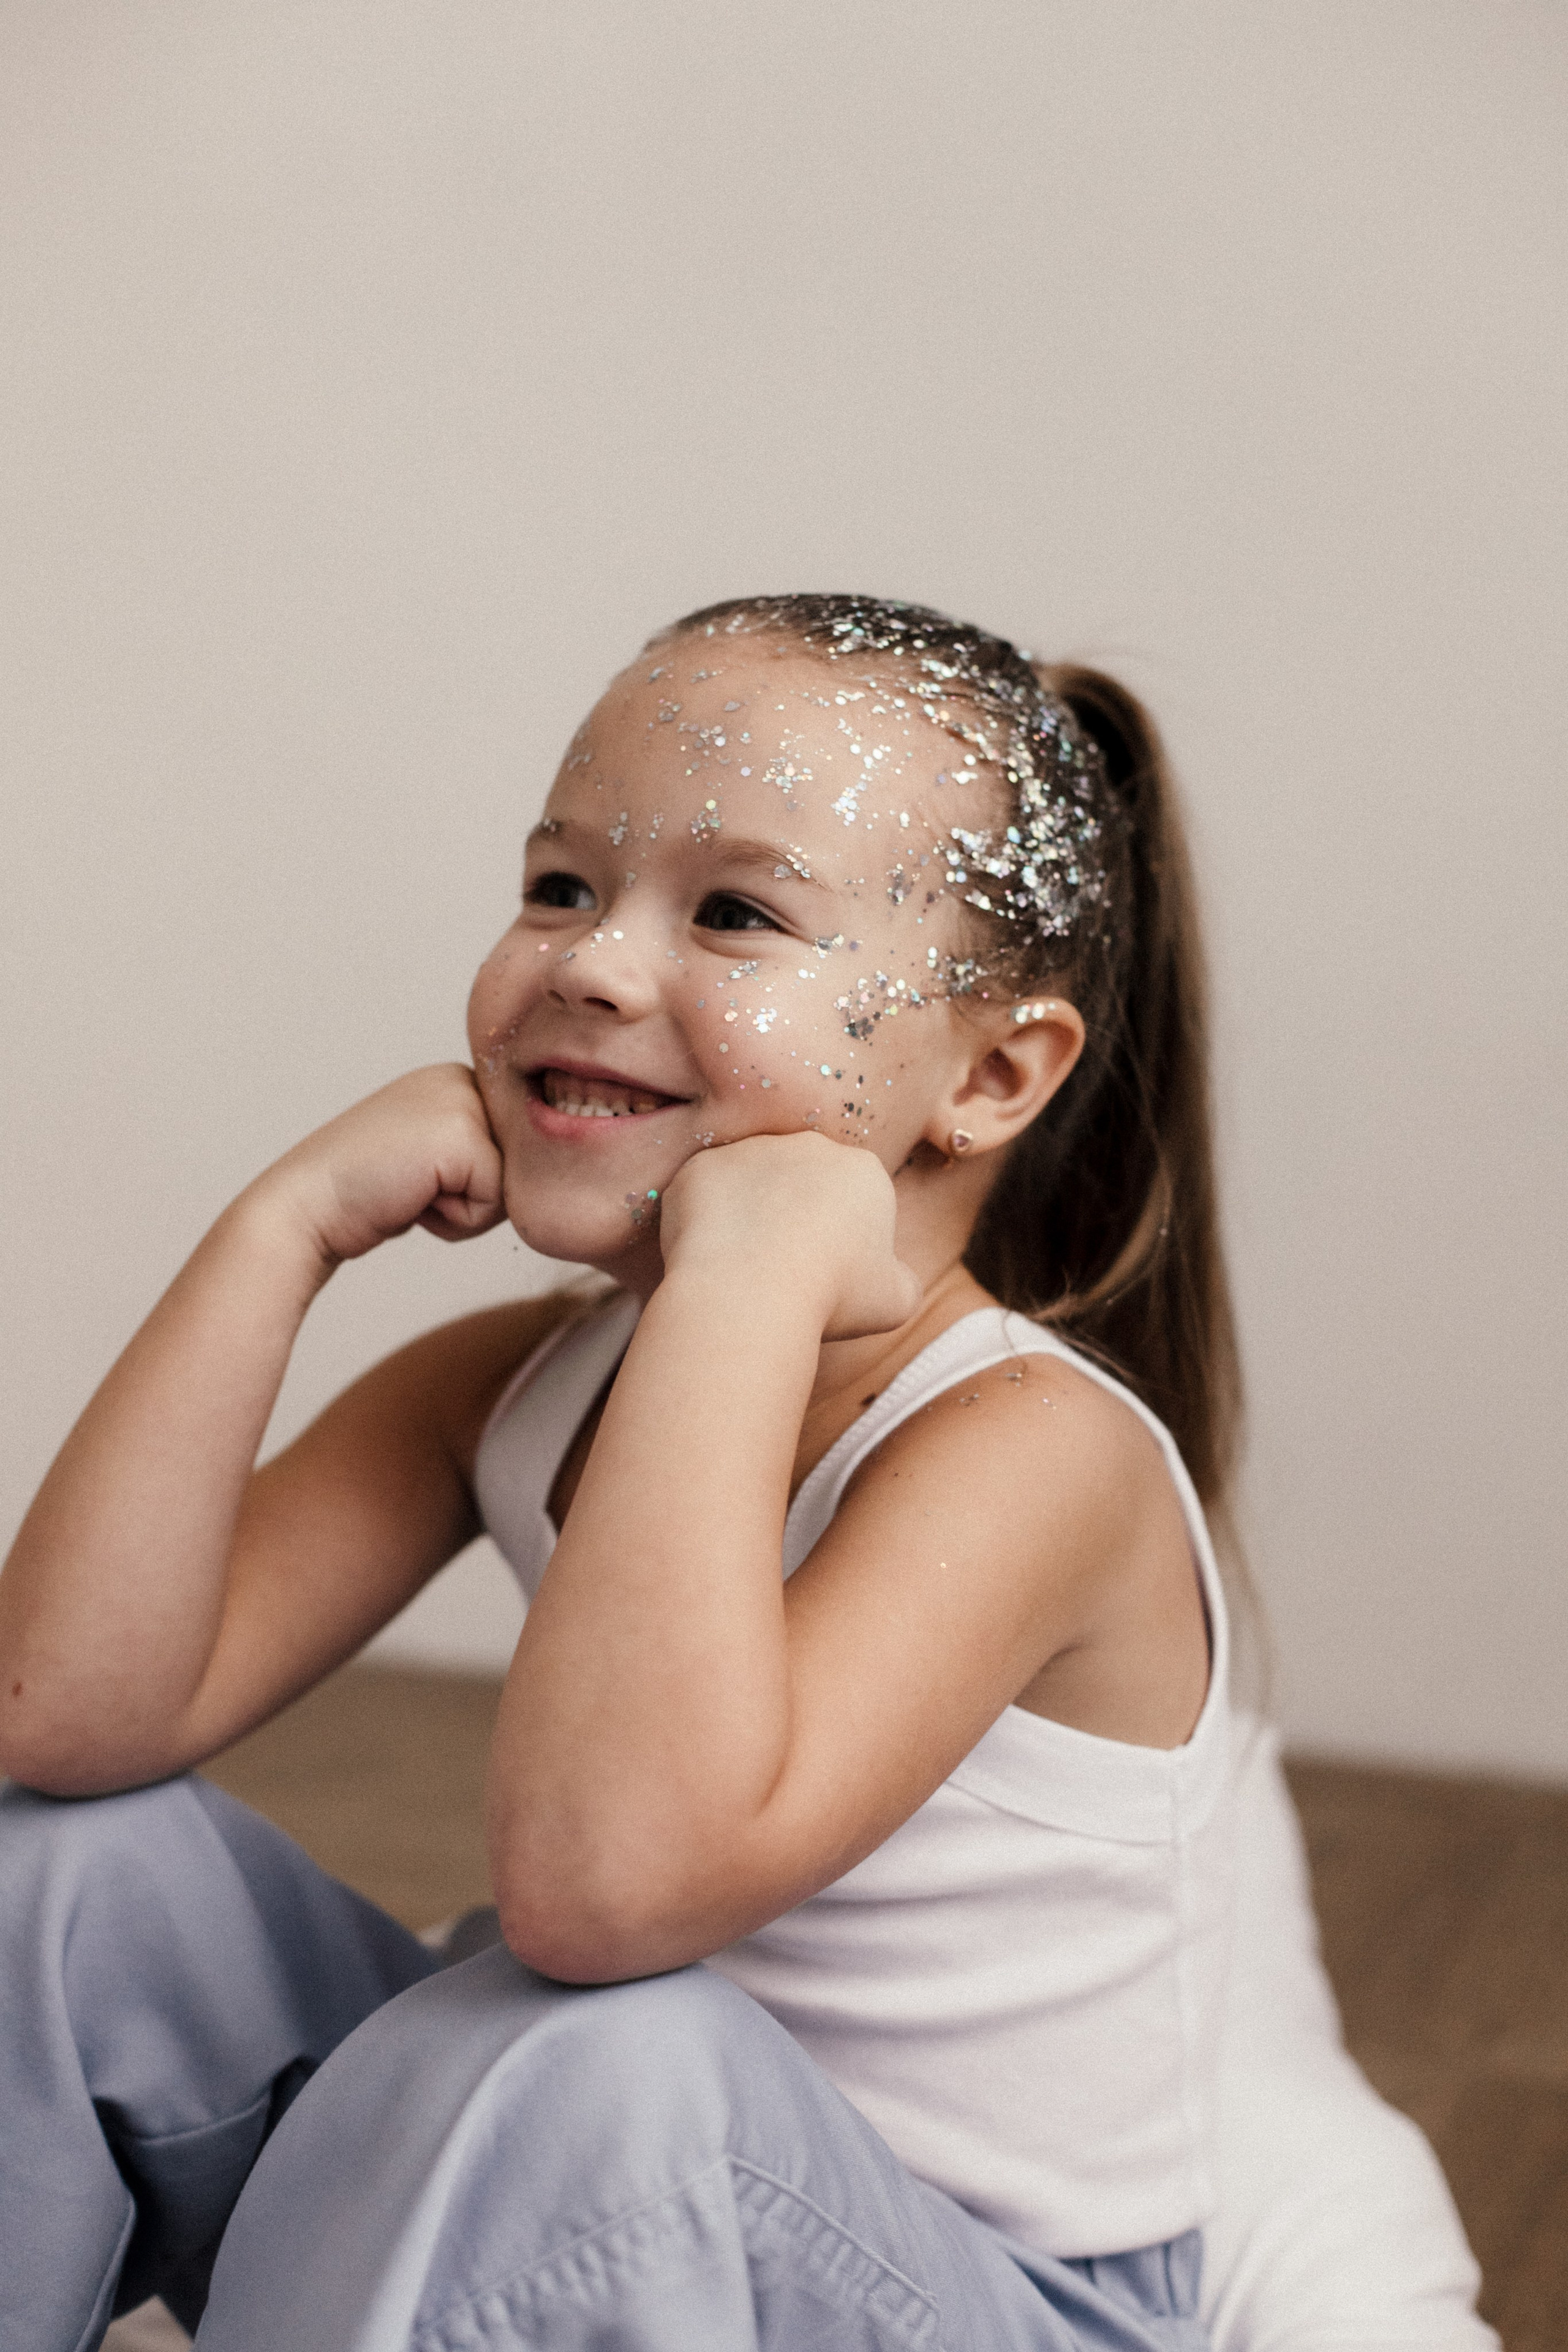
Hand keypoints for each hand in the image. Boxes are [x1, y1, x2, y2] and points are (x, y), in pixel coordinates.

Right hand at [256, 1064, 506, 1266]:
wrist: (305, 1206)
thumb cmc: (364, 1195)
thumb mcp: (428, 1157)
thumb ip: (475, 1154)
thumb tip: (530, 1171)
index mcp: (455, 1079)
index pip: (510, 1153)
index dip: (467, 1185)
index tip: (414, 1175)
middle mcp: (461, 1079)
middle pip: (517, 1167)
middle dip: (470, 1197)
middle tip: (411, 1185)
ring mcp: (461, 1102)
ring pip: (510, 1186)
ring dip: (464, 1210)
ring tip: (411, 1190)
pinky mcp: (461, 1135)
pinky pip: (494, 1202)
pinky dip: (456, 1220)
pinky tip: (410, 1199)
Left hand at [656, 1131, 921, 1339]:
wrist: (752, 1290)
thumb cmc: (833, 1296)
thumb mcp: (895, 1301)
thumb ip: (901, 1282)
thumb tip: (893, 1279)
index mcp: (863, 1170)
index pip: (856, 1197)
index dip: (844, 1238)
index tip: (831, 1272)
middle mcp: (809, 1145)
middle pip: (804, 1180)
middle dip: (796, 1214)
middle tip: (785, 1267)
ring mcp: (751, 1150)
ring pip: (752, 1182)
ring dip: (750, 1214)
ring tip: (744, 1267)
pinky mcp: (701, 1166)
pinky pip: (703, 1193)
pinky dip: (704, 1221)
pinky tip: (711, 1258)